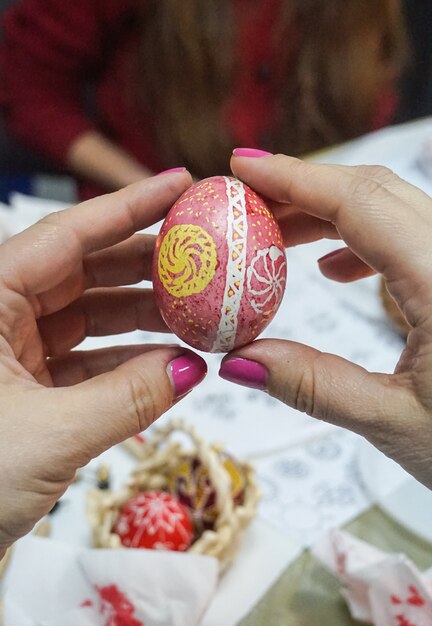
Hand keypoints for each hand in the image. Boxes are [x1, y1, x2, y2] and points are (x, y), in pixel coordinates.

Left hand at [0, 171, 206, 556]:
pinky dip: (125, 362)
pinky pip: (85, 361)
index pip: (65, 236)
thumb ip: (128, 398)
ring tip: (196, 314)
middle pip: (83, 271)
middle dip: (145, 264)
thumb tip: (194, 367)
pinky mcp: (26, 388)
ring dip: (142, 318)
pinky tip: (167, 364)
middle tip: (201, 256)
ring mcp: (13, 353)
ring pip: (88, 318)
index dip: (126, 206)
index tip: (177, 185)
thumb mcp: (50, 435)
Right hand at [219, 152, 431, 487]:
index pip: (361, 203)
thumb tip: (236, 362)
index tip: (242, 166)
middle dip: (304, 190)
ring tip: (276, 238)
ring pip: (392, 210)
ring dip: (329, 214)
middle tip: (245, 204)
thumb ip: (313, 387)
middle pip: (375, 192)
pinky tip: (333, 270)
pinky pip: (409, 237)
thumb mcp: (396, 424)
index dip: (296, 177)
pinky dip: (362, 241)